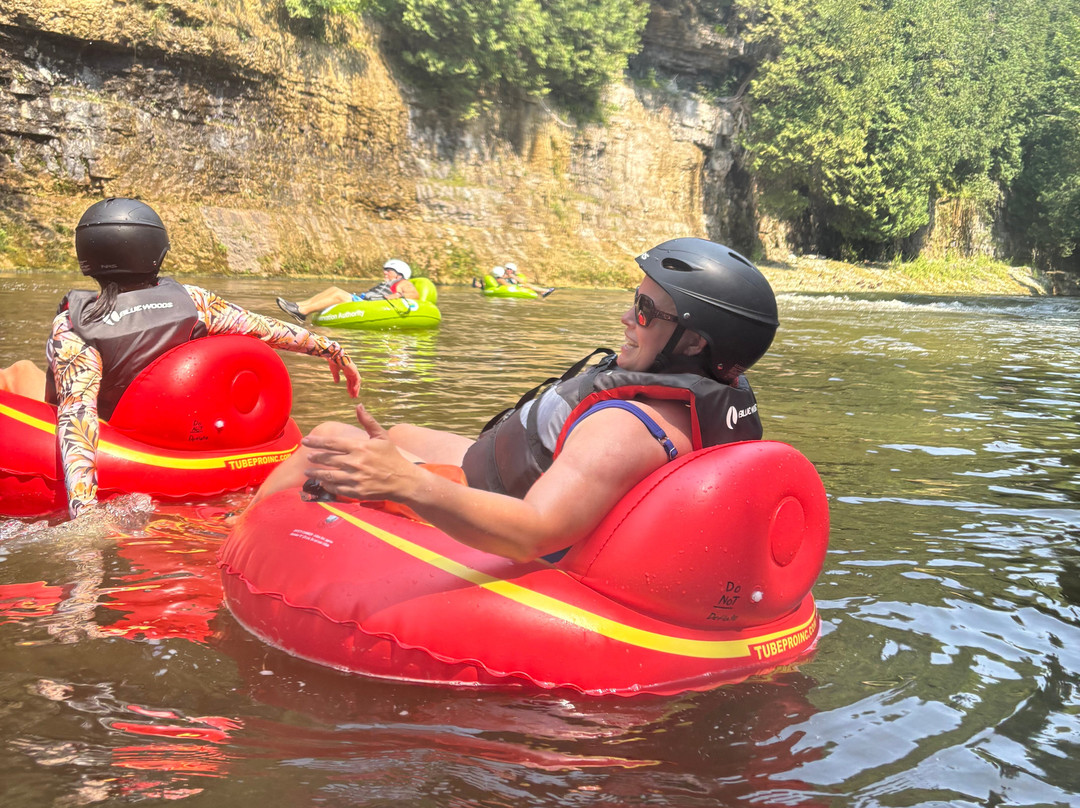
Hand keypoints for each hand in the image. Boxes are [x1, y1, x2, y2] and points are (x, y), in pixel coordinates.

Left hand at [301, 403, 416, 500]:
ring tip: (308, 471)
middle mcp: (355, 462)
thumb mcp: (382, 436)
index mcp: (360, 447)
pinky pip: (337, 489)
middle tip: (308, 457)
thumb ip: (368, 422)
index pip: (332, 443)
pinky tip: (323, 482)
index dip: (316, 442)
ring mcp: (355, 478)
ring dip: (316, 473)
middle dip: (315, 458)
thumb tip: (358, 406)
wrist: (403, 481)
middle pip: (327, 459)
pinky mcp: (356, 491)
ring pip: (329, 475)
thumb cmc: (392, 457)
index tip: (306, 441)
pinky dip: (328, 485)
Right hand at [328, 355, 361, 397]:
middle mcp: (351, 371)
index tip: (349, 394)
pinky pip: (357, 379)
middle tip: (353, 397)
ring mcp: (354, 370)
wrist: (334, 356)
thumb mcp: (334, 371)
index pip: (350, 381)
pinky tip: (354, 391)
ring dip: (355, 389)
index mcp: (347, 371)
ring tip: (354, 396)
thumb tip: (337, 382)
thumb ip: (336, 376)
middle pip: (354, 382)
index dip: (349, 387)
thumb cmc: (333, 361)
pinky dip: (356, 385)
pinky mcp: (354, 370)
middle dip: (353, 390)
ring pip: (356, 382)